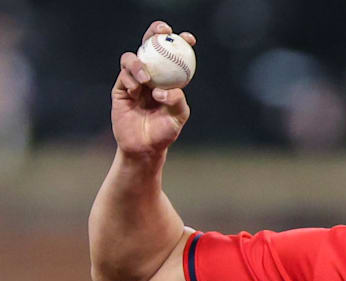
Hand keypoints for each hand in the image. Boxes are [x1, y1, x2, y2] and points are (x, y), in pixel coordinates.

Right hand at [112, 21, 196, 155]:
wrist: (144, 146)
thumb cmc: (165, 131)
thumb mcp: (178, 116)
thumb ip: (177, 100)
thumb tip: (163, 90)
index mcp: (169, 78)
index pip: (174, 54)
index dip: (181, 42)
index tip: (189, 38)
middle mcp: (151, 75)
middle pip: (150, 45)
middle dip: (154, 33)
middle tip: (162, 33)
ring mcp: (134, 80)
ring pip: (132, 58)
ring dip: (139, 63)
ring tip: (146, 79)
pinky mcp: (120, 88)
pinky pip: (123, 75)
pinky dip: (130, 80)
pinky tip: (135, 91)